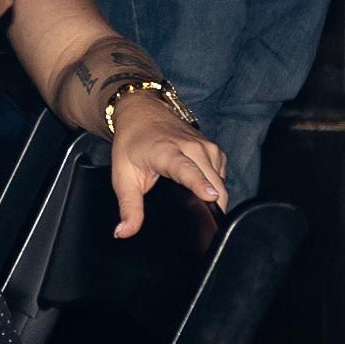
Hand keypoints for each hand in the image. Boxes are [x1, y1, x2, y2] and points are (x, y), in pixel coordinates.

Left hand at [109, 93, 227, 238]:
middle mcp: (191, 146)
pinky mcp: (214, 148)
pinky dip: (215, 185)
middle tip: (201, 227)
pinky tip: (200, 189)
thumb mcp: (123, 176)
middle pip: (213, 183)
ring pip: (221, 182)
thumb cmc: (131, 143)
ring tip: (197, 206)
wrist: (141, 111)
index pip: (188, 170)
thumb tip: (123, 232)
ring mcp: (206, 146)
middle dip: (213, 207)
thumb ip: (128, 206)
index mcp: (167, 152)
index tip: (211, 197)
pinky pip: (221, 175)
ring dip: (214, 197)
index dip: (200, 185)